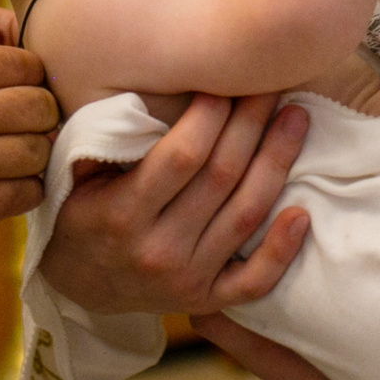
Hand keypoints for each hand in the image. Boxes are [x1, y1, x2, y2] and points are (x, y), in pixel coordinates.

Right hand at [0, 45, 56, 260]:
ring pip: (35, 152)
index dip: (31, 76)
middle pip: (38, 106)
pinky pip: (20, 196)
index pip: (22, 64)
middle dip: (41, 114)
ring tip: (20, 158)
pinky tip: (11, 187)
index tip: (23, 89)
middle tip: (30, 125)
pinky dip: (26, 190)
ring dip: (35, 154)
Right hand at [38, 92, 312, 314]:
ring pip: (245, 216)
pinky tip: (303, 212)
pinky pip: (254, 281)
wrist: (78, 287)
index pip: (181, 156)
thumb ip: (109, 140)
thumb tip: (151, 87)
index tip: (226, 79)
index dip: (211, 114)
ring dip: (277, 163)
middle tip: (271, 84)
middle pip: (221, 177)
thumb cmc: (81, 216)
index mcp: (122, 214)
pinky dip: (282, 250)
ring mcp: (187, 279)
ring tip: (296, 119)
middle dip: (250, 123)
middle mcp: (158, 250)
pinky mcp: (207, 300)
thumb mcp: (75, 177)